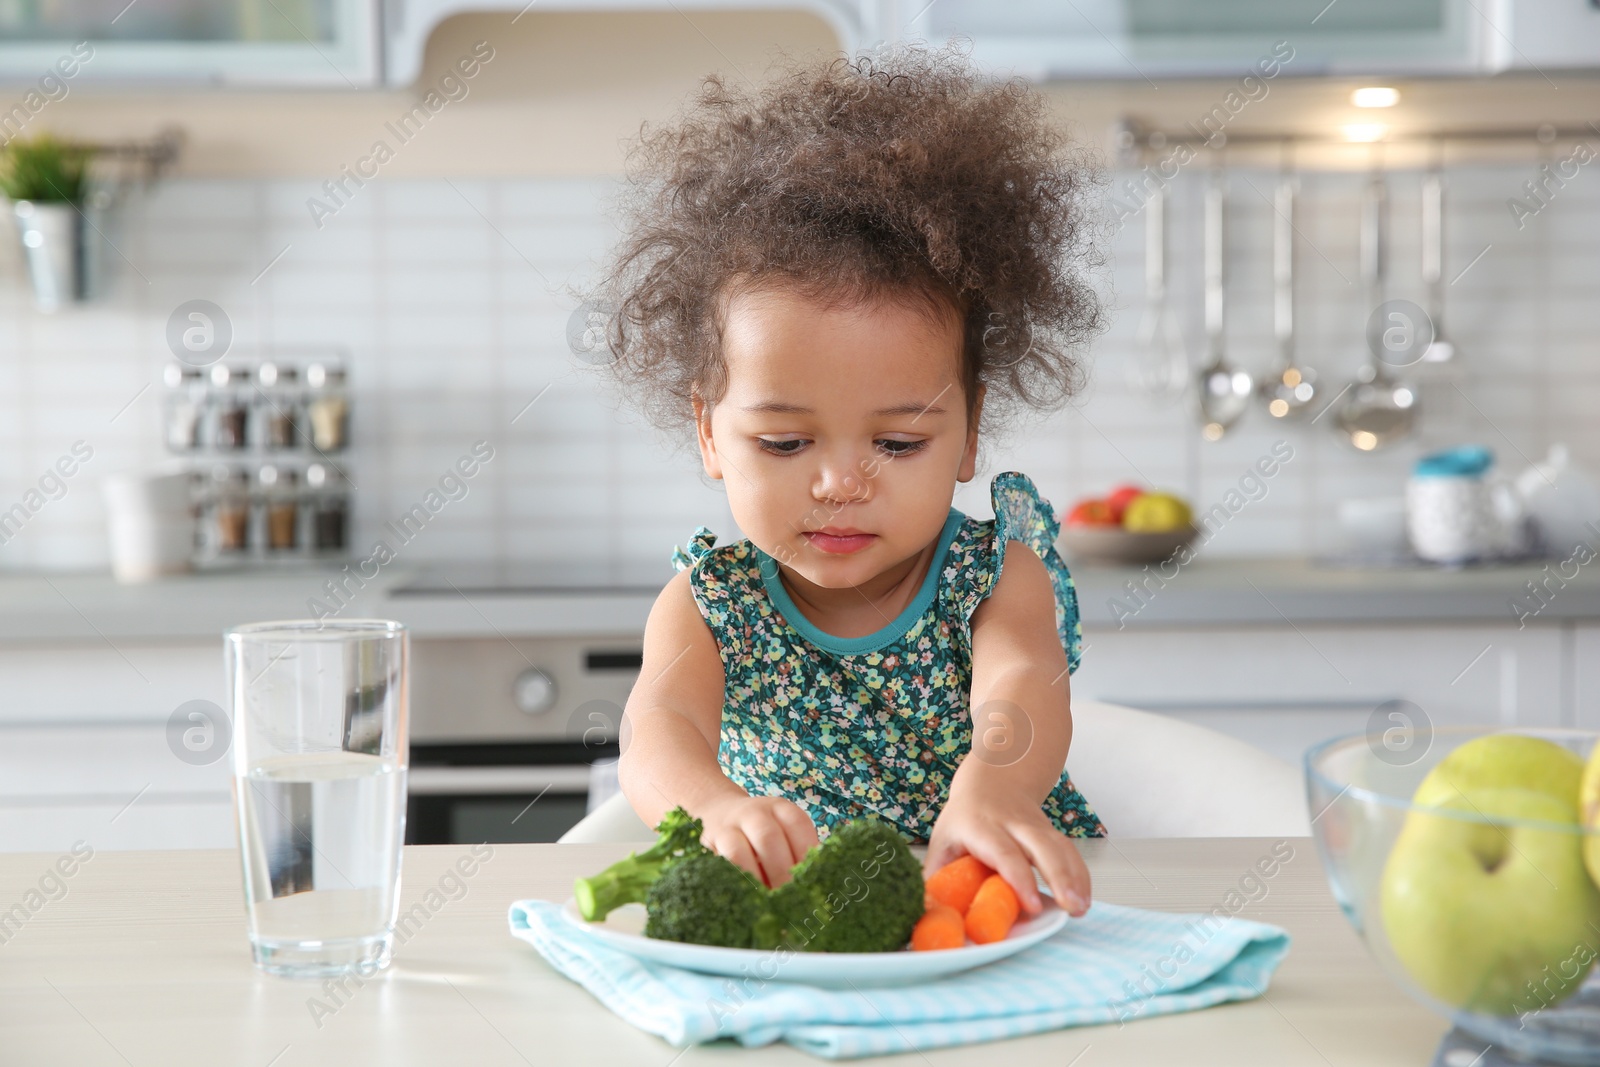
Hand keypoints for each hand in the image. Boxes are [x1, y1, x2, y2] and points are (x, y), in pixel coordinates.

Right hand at [697, 793, 818, 887]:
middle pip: (769, 838)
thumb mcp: (781, 832)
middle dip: (781, 872)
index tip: (810, 879)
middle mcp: (754, 813)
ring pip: (738, 852)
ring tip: (766, 901)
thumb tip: (811, 889)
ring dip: (753, 880)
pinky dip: (734, 882)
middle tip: (789, 899)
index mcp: (780, 808)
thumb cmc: (760, 834)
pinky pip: (719, 865)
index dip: (806, 852)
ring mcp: (728, 827)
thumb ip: (796, 855)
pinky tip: (746, 896)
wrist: (717, 812)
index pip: (797, 824)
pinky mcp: (708, 844)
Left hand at [925, 781, 1090, 917]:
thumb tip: (926, 914)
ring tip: (1081, 909)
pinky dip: (1081, 875)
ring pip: (1061, 847)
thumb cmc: (963, 821)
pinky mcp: (1051, 833)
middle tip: (1070, 907)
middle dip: (1059, 876)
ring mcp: (1036, 826)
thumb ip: (936, 877)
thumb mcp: (941, 841)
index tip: (1031, 904)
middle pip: (1041, 845)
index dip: (1018, 877)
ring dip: (1075, 878)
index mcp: (981, 826)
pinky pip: (1070, 851)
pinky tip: (1084, 897)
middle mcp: (1013, 823)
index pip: (1003, 852)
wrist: (992, 782)